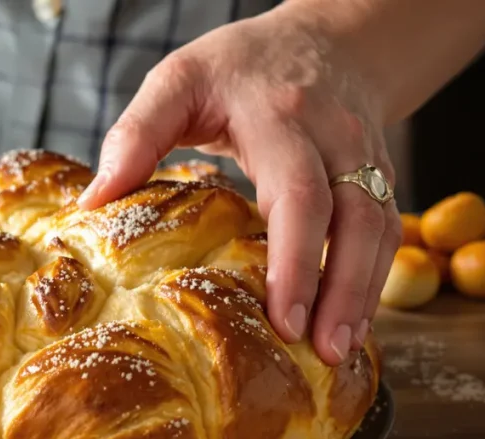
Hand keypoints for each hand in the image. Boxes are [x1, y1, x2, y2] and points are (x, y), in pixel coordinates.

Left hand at [76, 5, 402, 366]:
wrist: (328, 39)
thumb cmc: (242, 66)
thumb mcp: (180, 78)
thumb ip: (138, 133)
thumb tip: (96, 200)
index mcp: (283, 118)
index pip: (298, 194)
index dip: (295, 259)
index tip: (282, 317)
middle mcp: (337, 140)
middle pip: (355, 220)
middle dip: (340, 291)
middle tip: (318, 350)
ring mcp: (368, 160)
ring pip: (381, 232)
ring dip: (363, 296)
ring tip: (336, 353)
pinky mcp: (380, 179)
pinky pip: (388, 234)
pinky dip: (373, 283)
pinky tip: (349, 326)